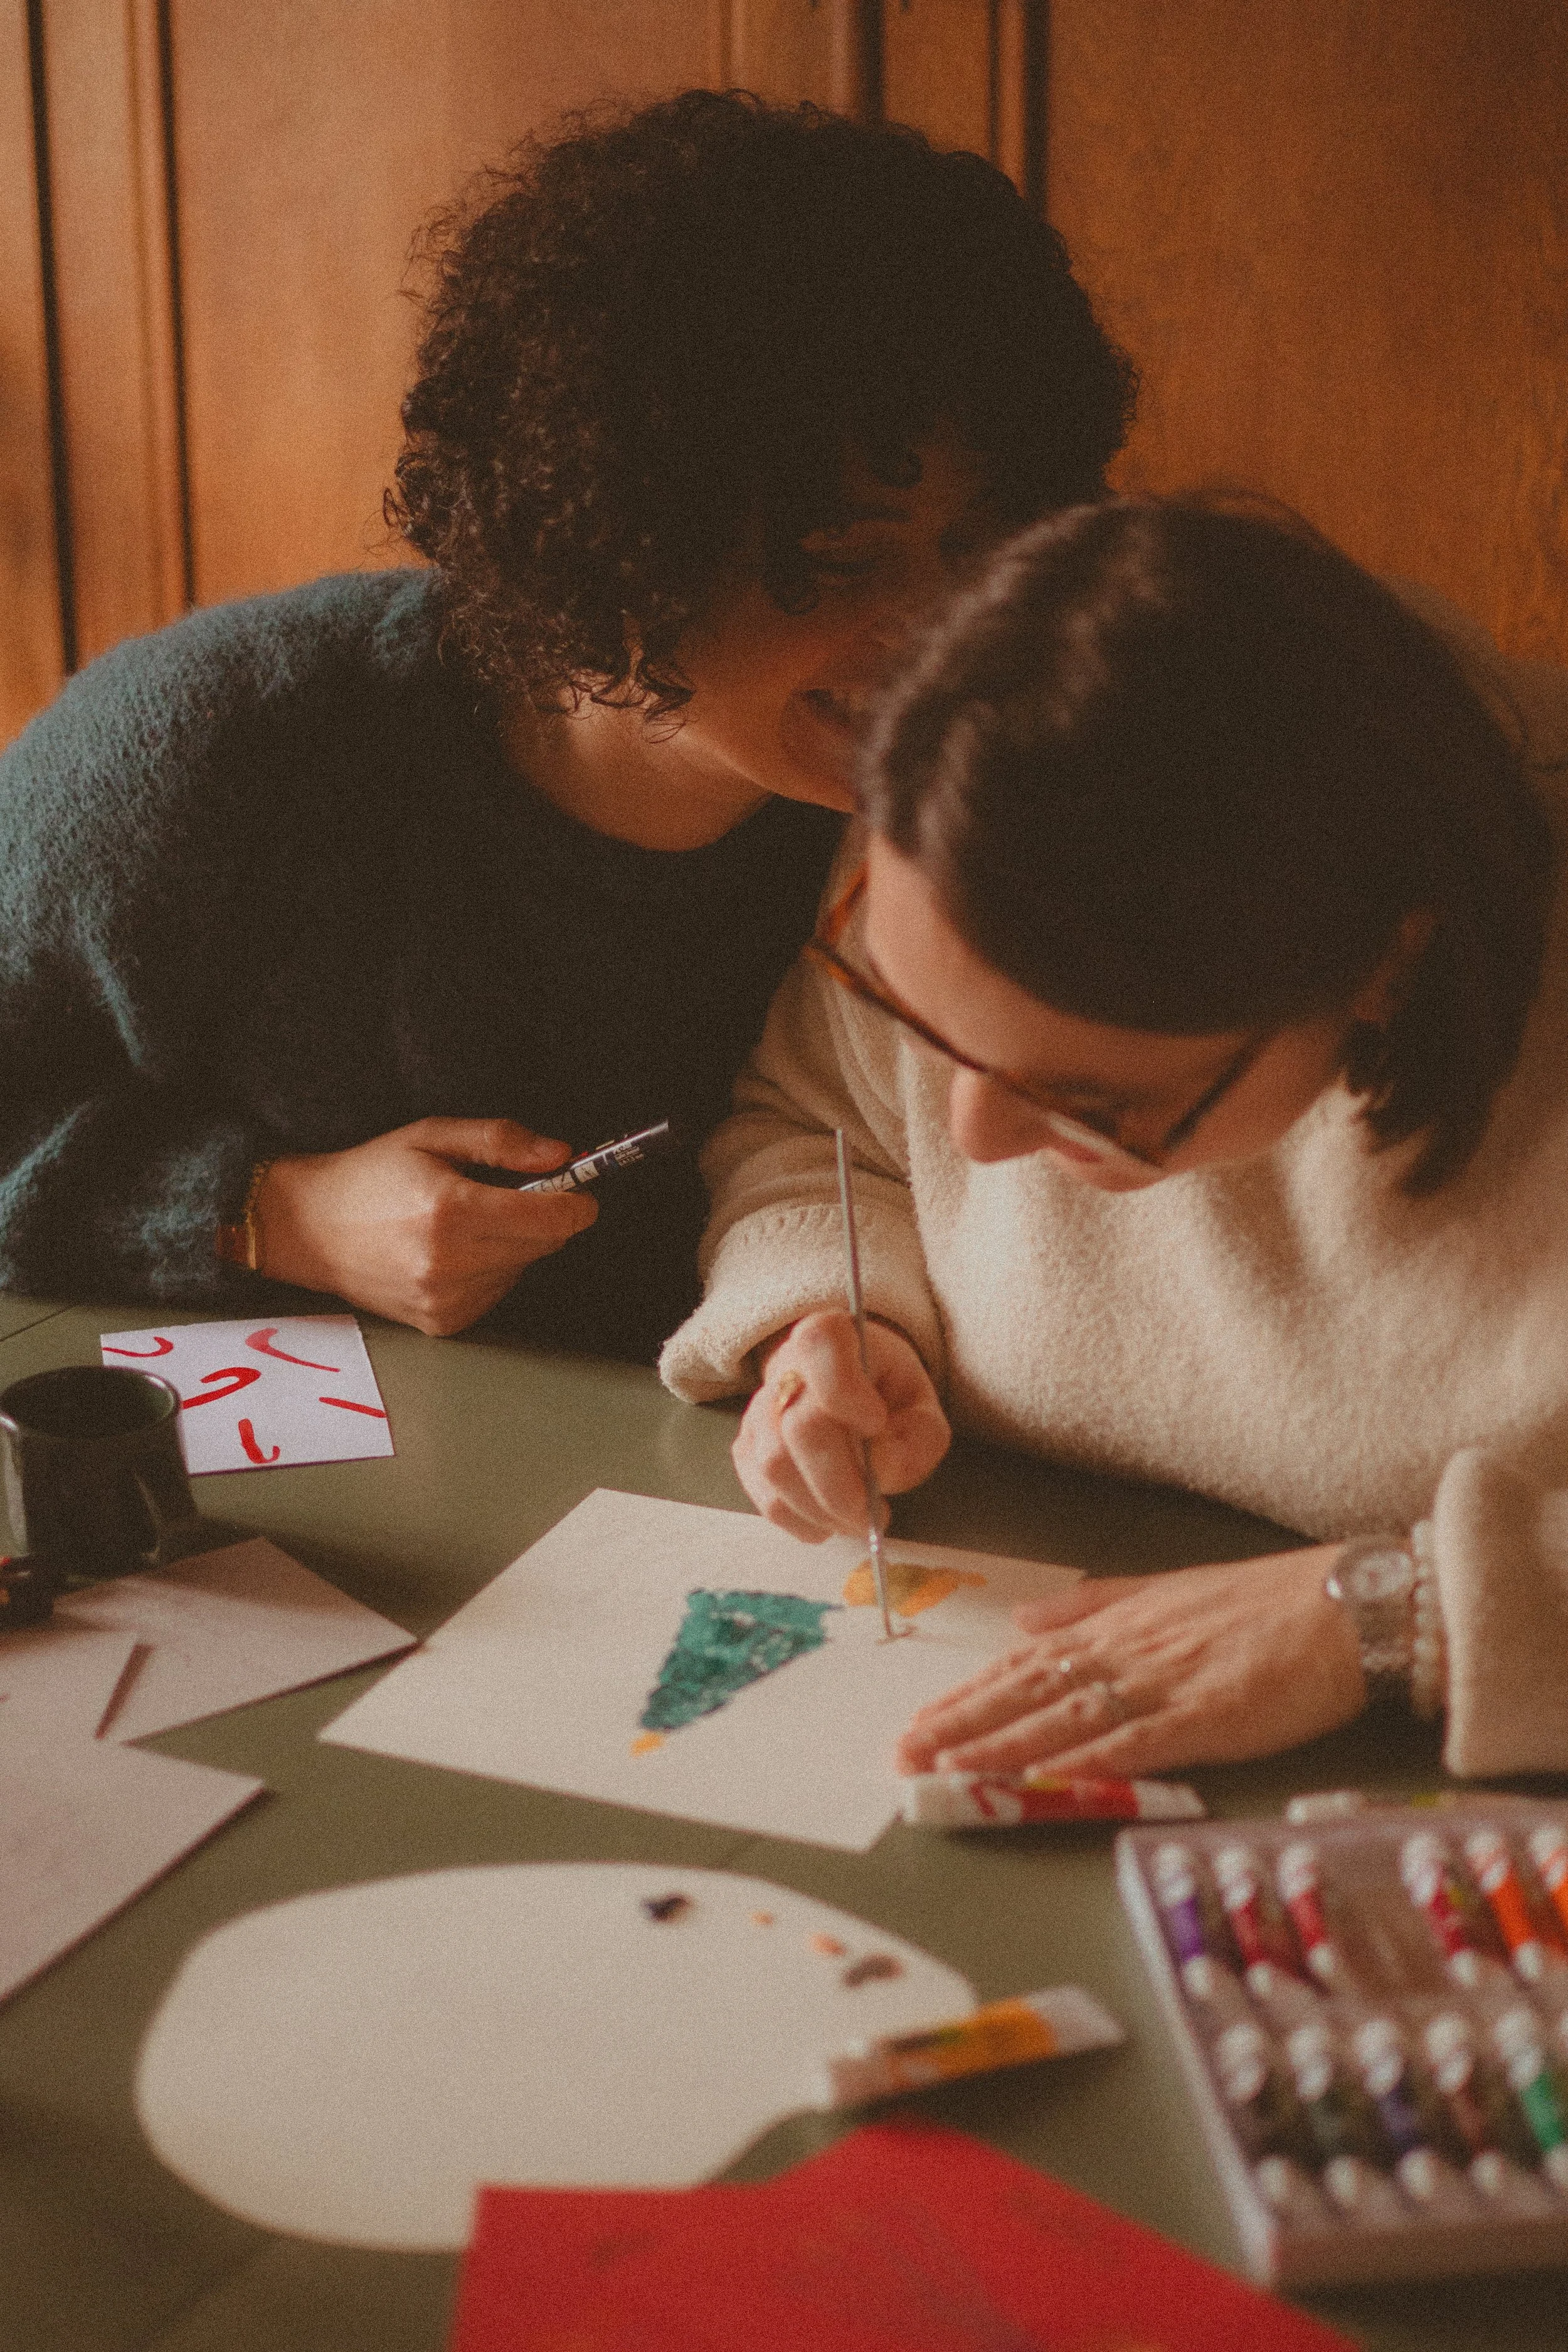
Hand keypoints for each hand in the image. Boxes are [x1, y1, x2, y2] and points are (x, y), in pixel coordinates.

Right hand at [252, 1118, 597, 1335]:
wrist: (307, 1229)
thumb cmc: (369, 1176)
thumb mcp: (432, 1135)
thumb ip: (501, 1141)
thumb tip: (562, 1154)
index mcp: (450, 1211)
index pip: (551, 1219)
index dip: (576, 1200)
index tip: (579, 1187)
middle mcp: (449, 1263)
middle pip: (544, 1244)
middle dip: (542, 1216)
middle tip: (511, 1192)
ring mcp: (445, 1299)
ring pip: (522, 1268)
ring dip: (512, 1243)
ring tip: (464, 1220)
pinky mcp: (441, 1322)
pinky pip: (497, 1291)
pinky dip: (490, 1269)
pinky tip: (453, 1250)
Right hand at [731, 1309, 949, 1540]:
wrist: (854, 1389)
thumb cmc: (889, 1394)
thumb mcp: (923, 1406)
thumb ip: (918, 1437)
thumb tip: (881, 1470)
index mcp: (831, 1336)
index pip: (819, 1347)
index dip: (844, 1390)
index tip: (876, 1421)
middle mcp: (784, 1368)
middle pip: (798, 1428)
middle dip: (841, 1485)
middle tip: (875, 1513)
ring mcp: (757, 1410)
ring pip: (774, 1467)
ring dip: (821, 1510)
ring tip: (858, 1521)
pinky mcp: (747, 1449)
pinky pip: (762, 1495)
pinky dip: (800, 1521)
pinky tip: (829, 1524)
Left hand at [894, 1545, 1365, 1777]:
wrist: (1347, 1605)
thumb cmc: (1268, 1602)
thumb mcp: (1168, 1590)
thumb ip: (1095, 1606)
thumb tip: (1029, 1621)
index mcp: (1118, 1624)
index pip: (1024, 1664)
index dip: (969, 1694)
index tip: (921, 1719)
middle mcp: (1126, 1651)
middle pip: (1027, 1691)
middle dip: (961, 1723)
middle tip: (904, 1752)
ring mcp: (1161, 1685)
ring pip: (1061, 1718)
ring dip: (998, 1746)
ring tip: (943, 1767)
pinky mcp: (1201, 1718)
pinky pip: (1125, 1745)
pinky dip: (1076, 1764)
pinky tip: (1037, 1780)